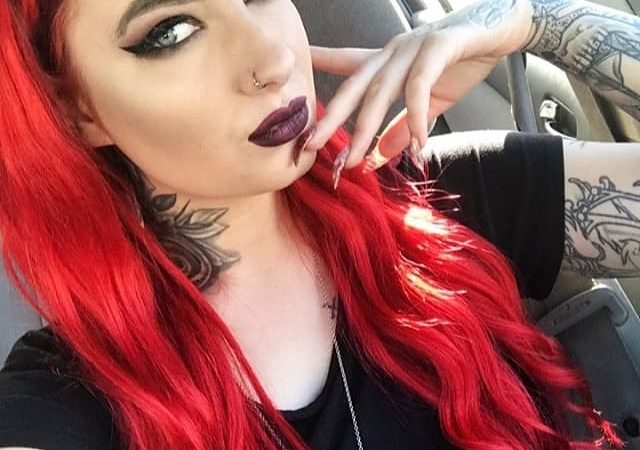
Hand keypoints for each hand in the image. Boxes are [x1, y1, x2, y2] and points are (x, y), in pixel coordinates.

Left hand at [303, 0, 533, 176]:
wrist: (501, 30)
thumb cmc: (460, 62)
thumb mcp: (430, 102)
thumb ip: (404, 127)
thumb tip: (382, 156)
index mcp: (386, 62)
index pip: (347, 65)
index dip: (319, 69)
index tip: (294, 81)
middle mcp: (392, 53)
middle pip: (353, 87)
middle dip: (331, 119)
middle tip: (310, 145)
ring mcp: (412, 48)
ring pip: (380, 91)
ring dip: (366, 128)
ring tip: (357, 160)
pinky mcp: (438, 47)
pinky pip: (419, 87)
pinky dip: (416, 118)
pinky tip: (418, 144)